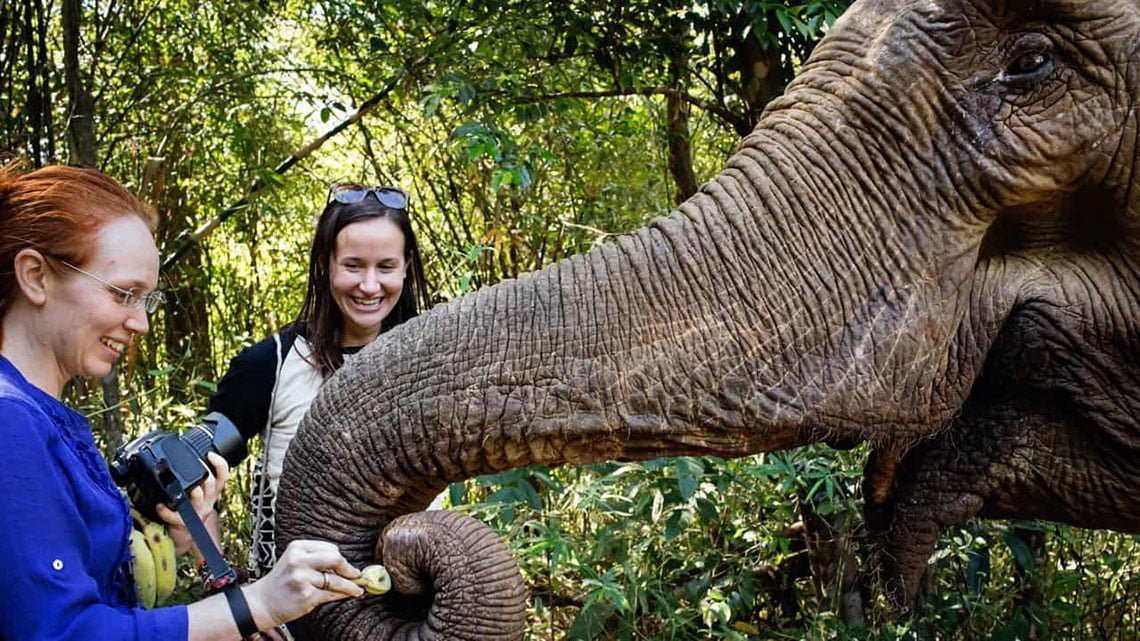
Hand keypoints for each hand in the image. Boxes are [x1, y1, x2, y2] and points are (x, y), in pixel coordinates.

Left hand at [155, 452, 229, 556]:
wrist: (186, 535)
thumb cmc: (190, 510)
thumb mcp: (201, 495)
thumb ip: (199, 479)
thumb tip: (189, 459)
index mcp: (212, 493)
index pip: (223, 476)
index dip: (220, 464)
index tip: (210, 453)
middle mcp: (207, 501)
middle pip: (212, 484)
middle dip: (205, 473)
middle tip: (197, 464)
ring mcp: (196, 512)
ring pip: (198, 498)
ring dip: (192, 490)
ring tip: (183, 485)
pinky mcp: (183, 523)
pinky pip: (175, 516)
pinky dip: (166, 511)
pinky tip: (160, 506)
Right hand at [243, 540, 363, 628]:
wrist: (262, 602)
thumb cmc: (283, 581)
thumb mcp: (296, 562)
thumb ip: (319, 561)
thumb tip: (348, 567)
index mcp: (297, 547)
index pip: (330, 548)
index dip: (341, 558)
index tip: (347, 565)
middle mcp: (298, 560)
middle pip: (335, 558)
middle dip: (349, 568)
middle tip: (357, 574)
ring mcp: (302, 578)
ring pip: (335, 580)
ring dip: (350, 586)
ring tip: (357, 589)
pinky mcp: (306, 595)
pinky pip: (330, 594)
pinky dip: (341, 595)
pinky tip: (345, 596)